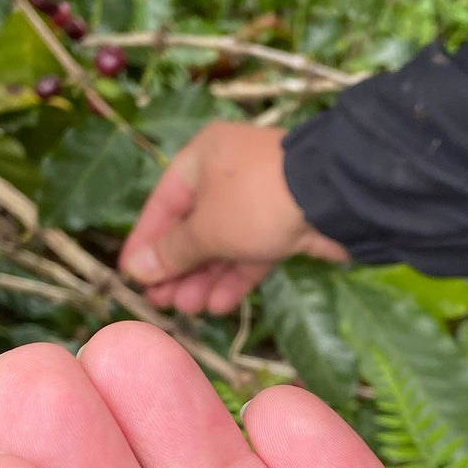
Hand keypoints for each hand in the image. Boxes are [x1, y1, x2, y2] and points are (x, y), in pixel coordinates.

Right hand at [118, 121, 347, 314]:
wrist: (336, 197)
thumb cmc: (256, 201)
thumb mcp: (206, 228)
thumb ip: (172, 251)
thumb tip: (135, 268)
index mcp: (203, 158)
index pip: (163, 203)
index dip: (145, 242)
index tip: (131, 276)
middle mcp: (229, 174)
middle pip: (193, 226)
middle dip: (178, 267)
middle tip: (162, 302)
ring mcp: (260, 200)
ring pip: (223, 243)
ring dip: (204, 277)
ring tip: (188, 309)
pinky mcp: (285, 224)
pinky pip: (251, 252)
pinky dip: (235, 277)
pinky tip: (219, 305)